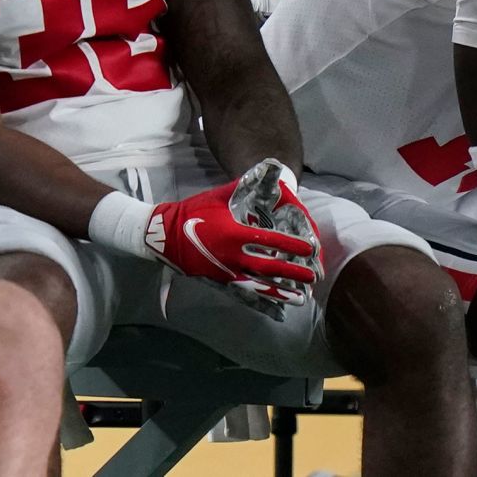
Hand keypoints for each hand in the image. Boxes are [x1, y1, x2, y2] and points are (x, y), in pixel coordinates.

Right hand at [145, 161, 319, 305]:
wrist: (163, 235)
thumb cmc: (195, 211)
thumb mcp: (220, 195)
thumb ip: (247, 184)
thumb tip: (270, 166)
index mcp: (235, 234)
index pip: (270, 241)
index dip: (292, 245)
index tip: (310, 249)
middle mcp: (232, 256)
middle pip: (269, 268)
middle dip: (293, 273)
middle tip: (313, 277)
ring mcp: (225, 272)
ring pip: (259, 286)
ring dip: (281, 292)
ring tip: (301, 297)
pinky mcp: (218, 282)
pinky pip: (243, 295)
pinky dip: (261, 303)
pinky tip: (276, 310)